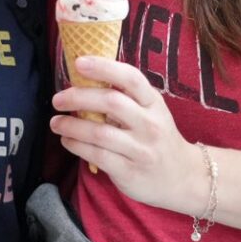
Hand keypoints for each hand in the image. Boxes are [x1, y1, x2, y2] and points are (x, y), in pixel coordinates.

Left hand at [49, 57, 201, 212]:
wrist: (185, 178)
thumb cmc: (158, 137)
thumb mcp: (152, 112)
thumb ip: (126, 97)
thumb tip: (84, 78)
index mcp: (154, 103)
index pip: (130, 78)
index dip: (104, 67)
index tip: (79, 62)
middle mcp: (150, 124)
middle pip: (111, 103)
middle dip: (78, 97)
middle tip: (58, 99)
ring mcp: (141, 149)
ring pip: (100, 132)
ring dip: (71, 125)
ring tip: (56, 122)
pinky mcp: (130, 171)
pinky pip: (97, 156)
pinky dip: (77, 146)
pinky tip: (67, 140)